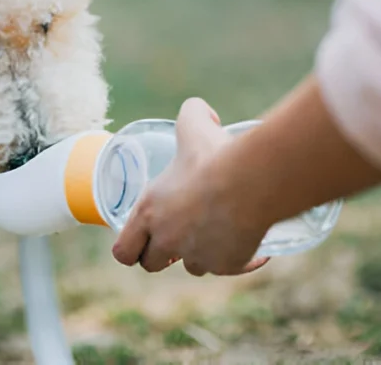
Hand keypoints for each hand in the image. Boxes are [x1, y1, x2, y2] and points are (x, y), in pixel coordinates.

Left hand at [110, 98, 271, 276]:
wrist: (251, 181)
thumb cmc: (215, 154)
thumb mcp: (194, 124)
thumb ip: (191, 114)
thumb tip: (202, 112)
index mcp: (150, 212)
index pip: (124, 250)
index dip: (130, 248)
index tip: (141, 241)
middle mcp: (169, 239)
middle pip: (153, 263)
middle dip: (163, 254)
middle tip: (178, 237)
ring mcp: (198, 256)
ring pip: (194, 266)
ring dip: (201, 254)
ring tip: (216, 233)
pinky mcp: (227, 263)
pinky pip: (233, 267)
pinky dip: (244, 259)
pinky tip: (256, 248)